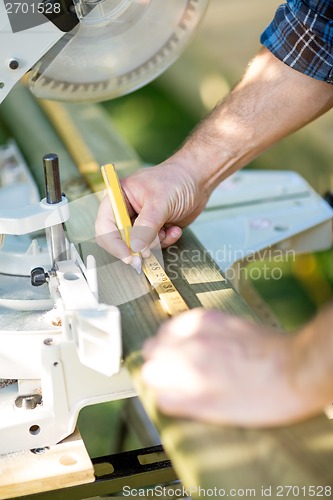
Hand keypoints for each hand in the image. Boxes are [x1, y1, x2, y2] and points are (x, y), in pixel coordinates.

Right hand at [95, 161, 208, 261]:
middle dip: (136, 247)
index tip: (129, 256)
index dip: (114, 244)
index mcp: (117, 198)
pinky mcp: (152, 230)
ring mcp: (138, 222)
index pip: (105, 225)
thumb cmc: (175, 180)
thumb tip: (135, 247)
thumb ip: (146, 226)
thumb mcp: (160, 203)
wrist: (197, 180)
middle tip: (149, 252)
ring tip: (167, 228)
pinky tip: (175, 229)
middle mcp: (125, 211)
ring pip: (138, 246)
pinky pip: (154, 246)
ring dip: (155, 243)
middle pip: (118, 240)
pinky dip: (166, 241)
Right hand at [141, 309, 326, 426]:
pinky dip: (182, 329)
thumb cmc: (264, 395)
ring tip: (184, 357)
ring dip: (167, 344)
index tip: (165, 388)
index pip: (148, 372)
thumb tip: (160, 396)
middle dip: (158, 362)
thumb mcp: (219, 411)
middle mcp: (191, 344)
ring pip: (164, 332)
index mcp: (190, 371)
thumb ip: (182, 402)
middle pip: (151, 349)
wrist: (295, 367)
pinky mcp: (215, 316)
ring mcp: (202, 327)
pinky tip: (193, 339)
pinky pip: (183, 319)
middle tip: (175, 374)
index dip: (156, 383)